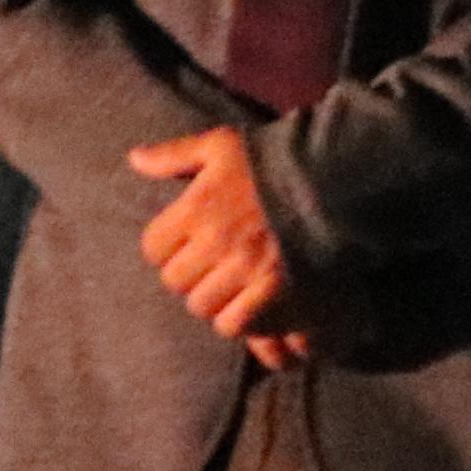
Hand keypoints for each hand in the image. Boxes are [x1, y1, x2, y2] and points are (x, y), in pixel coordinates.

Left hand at [126, 127, 306, 363]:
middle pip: (177, 283)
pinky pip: (236, 323)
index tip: (190, 245)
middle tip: (217, 268)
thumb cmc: (274, 161)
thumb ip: (174, 155)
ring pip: (204, 307)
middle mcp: (215, 242)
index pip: (153, 249)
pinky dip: (242, 320)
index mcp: (196, 209)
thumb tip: (134, 158)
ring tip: (237, 288)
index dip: (168, 250)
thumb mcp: (221, 146)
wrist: (335, 178)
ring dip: (217, 301)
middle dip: (193, 277)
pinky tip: (255, 305)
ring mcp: (245, 270)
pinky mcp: (274, 292)